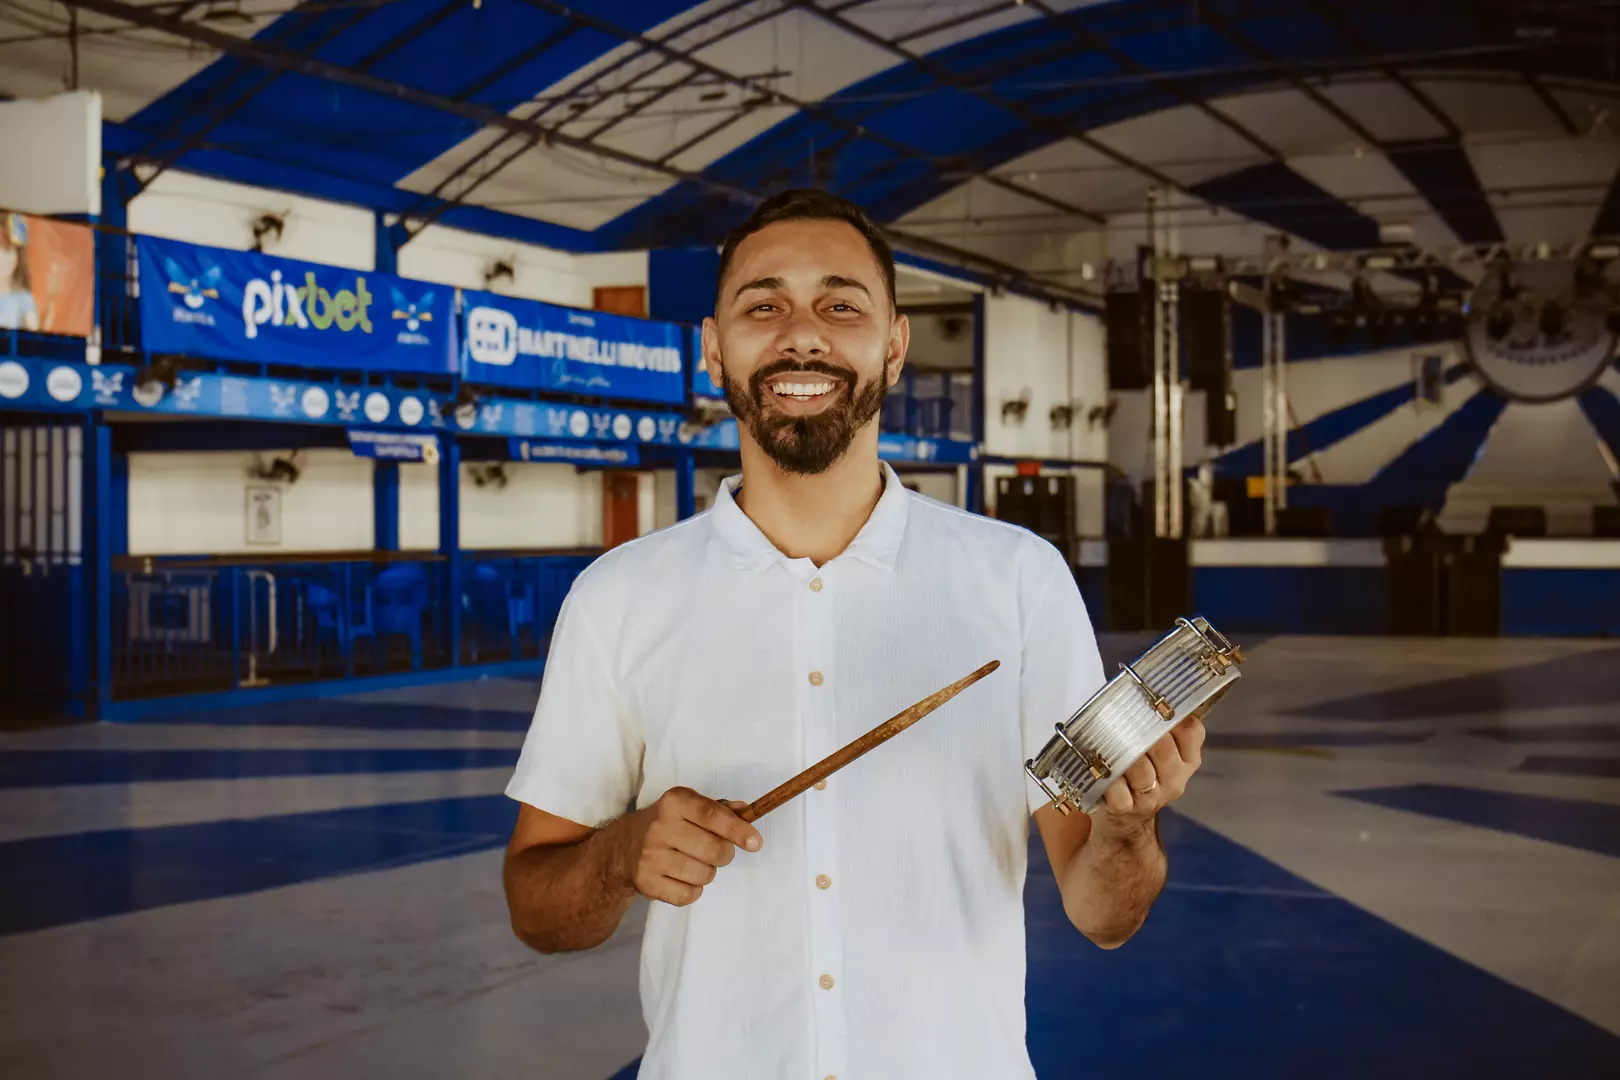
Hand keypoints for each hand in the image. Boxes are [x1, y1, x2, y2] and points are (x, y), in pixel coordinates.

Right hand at [609, 787, 762, 906]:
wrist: (622, 848)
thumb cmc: (668, 824)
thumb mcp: (689, 807)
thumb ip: (720, 809)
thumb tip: (746, 812)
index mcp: (675, 802)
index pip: (712, 815)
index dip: (738, 830)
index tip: (756, 843)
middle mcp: (660, 827)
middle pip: (714, 850)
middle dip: (724, 854)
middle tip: (716, 851)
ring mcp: (650, 856)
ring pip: (704, 875)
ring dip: (707, 873)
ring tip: (694, 863)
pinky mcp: (646, 882)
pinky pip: (689, 895)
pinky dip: (693, 890)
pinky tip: (681, 877)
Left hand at [1095, 702, 1210, 827]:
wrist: (1128, 814)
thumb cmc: (1141, 767)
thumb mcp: (1158, 747)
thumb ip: (1158, 721)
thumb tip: (1143, 685)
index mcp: (1188, 758)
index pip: (1190, 730)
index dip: (1169, 714)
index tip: (1150, 701)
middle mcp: (1176, 779)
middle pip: (1163, 749)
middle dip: (1140, 730)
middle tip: (1122, 714)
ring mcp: (1153, 797)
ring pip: (1140, 770)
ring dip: (1121, 753)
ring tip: (1107, 738)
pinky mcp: (1127, 809)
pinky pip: (1117, 792)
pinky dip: (1106, 778)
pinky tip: (1098, 768)